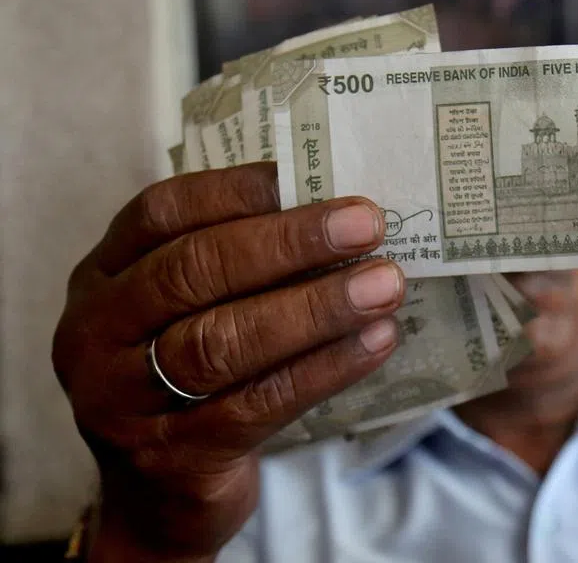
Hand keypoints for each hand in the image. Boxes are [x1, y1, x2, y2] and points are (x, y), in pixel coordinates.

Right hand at [53, 163, 405, 560]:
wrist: (160, 498)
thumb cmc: (191, 378)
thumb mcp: (188, 311)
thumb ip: (236, 261)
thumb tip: (339, 207)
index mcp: (103, 276)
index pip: (162, 212)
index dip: (240, 190)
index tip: (318, 175)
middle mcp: (96, 333)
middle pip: (193, 271)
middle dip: (289, 243)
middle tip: (367, 226)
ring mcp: (123, 400)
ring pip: (223, 341)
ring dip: (315, 307)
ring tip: (385, 284)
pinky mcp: (172, 456)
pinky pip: (257, 404)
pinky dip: (324, 368)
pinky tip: (377, 342)